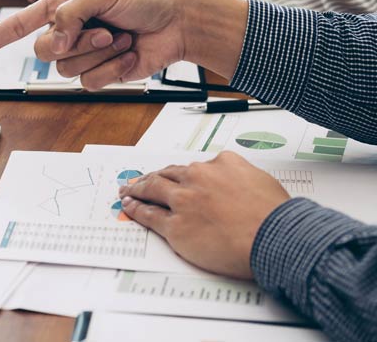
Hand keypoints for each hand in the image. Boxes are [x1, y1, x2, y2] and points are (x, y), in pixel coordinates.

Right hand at [0, 0, 247, 87]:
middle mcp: (69, 32)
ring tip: (121, 38)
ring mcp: (85, 55)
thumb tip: (53, 42)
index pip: (18, 25)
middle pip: (43, 53)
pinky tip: (128, 54)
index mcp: (62, 7)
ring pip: (67, 71)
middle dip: (75, 43)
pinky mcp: (102, 74)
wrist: (178, 22)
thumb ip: (69, 13)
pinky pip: (90, 83)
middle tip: (104, 30)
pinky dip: (112, 69)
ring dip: (98, 54)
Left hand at [119, 152, 289, 278]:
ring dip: (137, 189)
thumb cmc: (275, 216)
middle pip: (167, 175)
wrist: (275, 238)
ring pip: (152, 189)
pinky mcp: (175, 225)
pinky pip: (149, 215)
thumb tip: (234, 180)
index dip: (179, 174)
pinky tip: (130, 206)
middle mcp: (198, 177)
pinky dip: (136, 209)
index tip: (172, 176)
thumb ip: (241, 176)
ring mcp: (183, 201)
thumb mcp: (261, 180)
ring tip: (128, 190)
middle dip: (151, 177)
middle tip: (139, 179)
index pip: (193, 168)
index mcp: (220, 164)